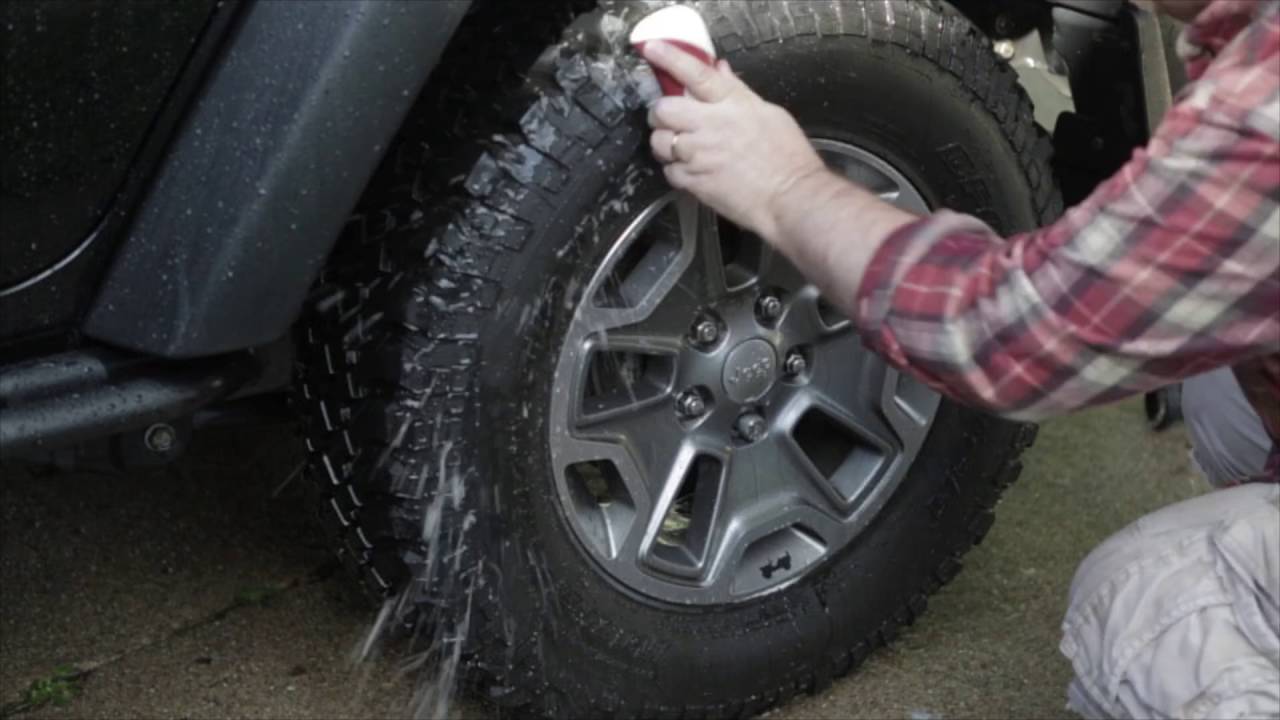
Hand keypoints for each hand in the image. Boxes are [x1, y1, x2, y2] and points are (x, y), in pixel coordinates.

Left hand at [642, 41, 826, 241]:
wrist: (791, 198)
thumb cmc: (788, 157)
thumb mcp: (769, 113)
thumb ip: (738, 92)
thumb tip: (720, 70)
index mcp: (732, 103)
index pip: (695, 73)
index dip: (670, 58)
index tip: (653, 49)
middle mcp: (710, 125)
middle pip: (663, 109)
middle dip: (661, 113)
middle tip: (669, 118)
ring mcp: (699, 155)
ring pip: (660, 142)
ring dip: (664, 143)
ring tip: (679, 147)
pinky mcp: (694, 182)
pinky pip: (669, 171)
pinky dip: (675, 170)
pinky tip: (691, 170)